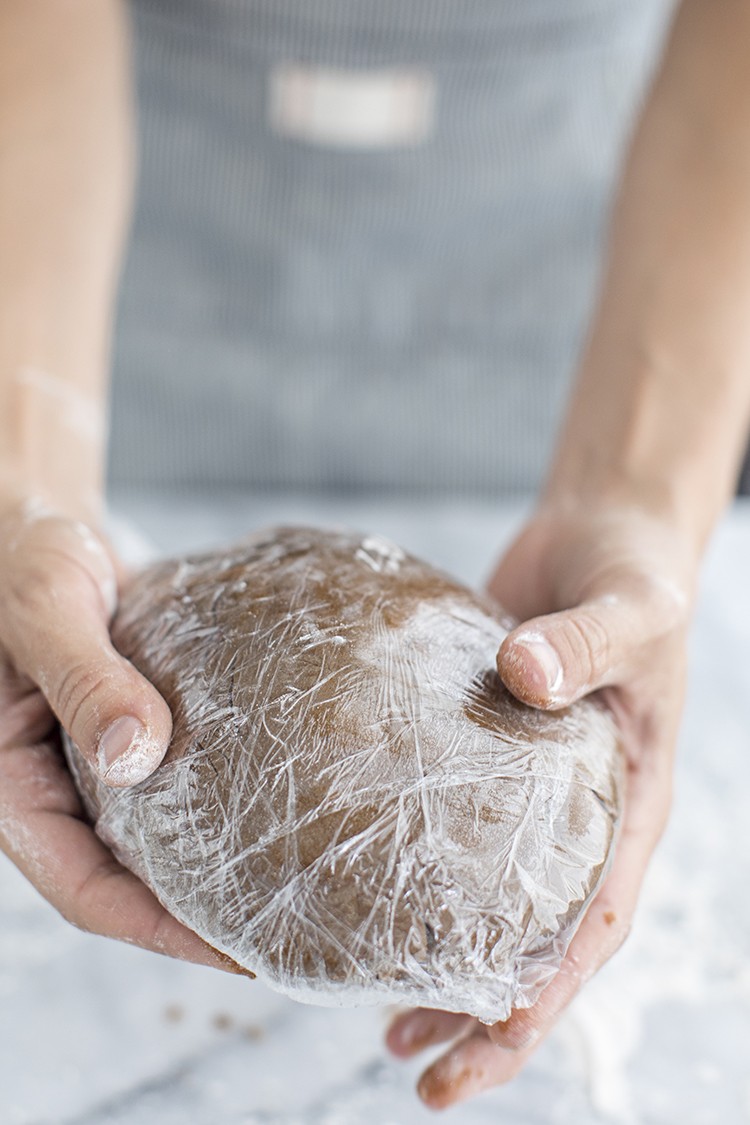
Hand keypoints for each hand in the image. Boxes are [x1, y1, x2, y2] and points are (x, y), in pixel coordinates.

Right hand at [0, 497, 237, 969]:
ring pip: (152, 837)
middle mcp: (53, 786)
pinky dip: (214, 798)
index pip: (84, 889)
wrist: (39, 521)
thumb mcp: (45, 609)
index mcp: (11, 785)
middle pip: (125, 878)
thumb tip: (136, 753)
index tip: (235, 952)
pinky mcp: (128, 730)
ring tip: (289, 879)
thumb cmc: (22, 555)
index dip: (157, 928)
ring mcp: (92, 762)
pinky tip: (274, 800)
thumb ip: (84, 677)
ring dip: (210, 863)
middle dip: (196, 913)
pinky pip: (171, 782)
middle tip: (282, 931)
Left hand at [386, 501, 693, 1107]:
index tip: (493, 1034)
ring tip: (388, 1033)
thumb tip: (522, 675)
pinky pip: (446, 833)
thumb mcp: (630, 611)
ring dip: (445, 973)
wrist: (604, 535)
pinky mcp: (477, 756)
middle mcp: (576, 815)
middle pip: (539, 940)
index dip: (551, 987)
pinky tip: (359, 902)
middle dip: (488, 1017)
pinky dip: (411, 881)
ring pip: (487, 902)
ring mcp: (523, 793)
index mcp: (628, 803)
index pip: (595, 919)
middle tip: (423, 1077)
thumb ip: (584, 642)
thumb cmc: (636, 579)